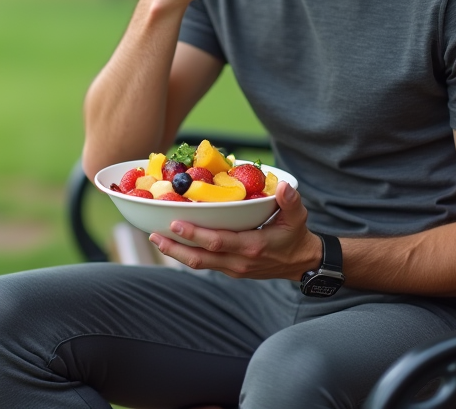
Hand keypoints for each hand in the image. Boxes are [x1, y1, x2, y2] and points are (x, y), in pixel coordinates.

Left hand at [149, 182, 319, 279]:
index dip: (196, 234)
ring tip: (155, 238)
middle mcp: (239, 261)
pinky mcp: (229, 269)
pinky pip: (204, 263)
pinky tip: (172, 242)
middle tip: (154, 234)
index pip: (219, 241)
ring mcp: (233, 268)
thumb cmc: (296, 235)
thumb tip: (283, 186)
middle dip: (176, 247)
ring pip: (199, 263)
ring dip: (176, 252)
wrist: (301, 264)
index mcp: (252, 246)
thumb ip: (290, 200)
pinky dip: (187, 253)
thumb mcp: (298, 217)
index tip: (176, 223)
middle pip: (201, 257)